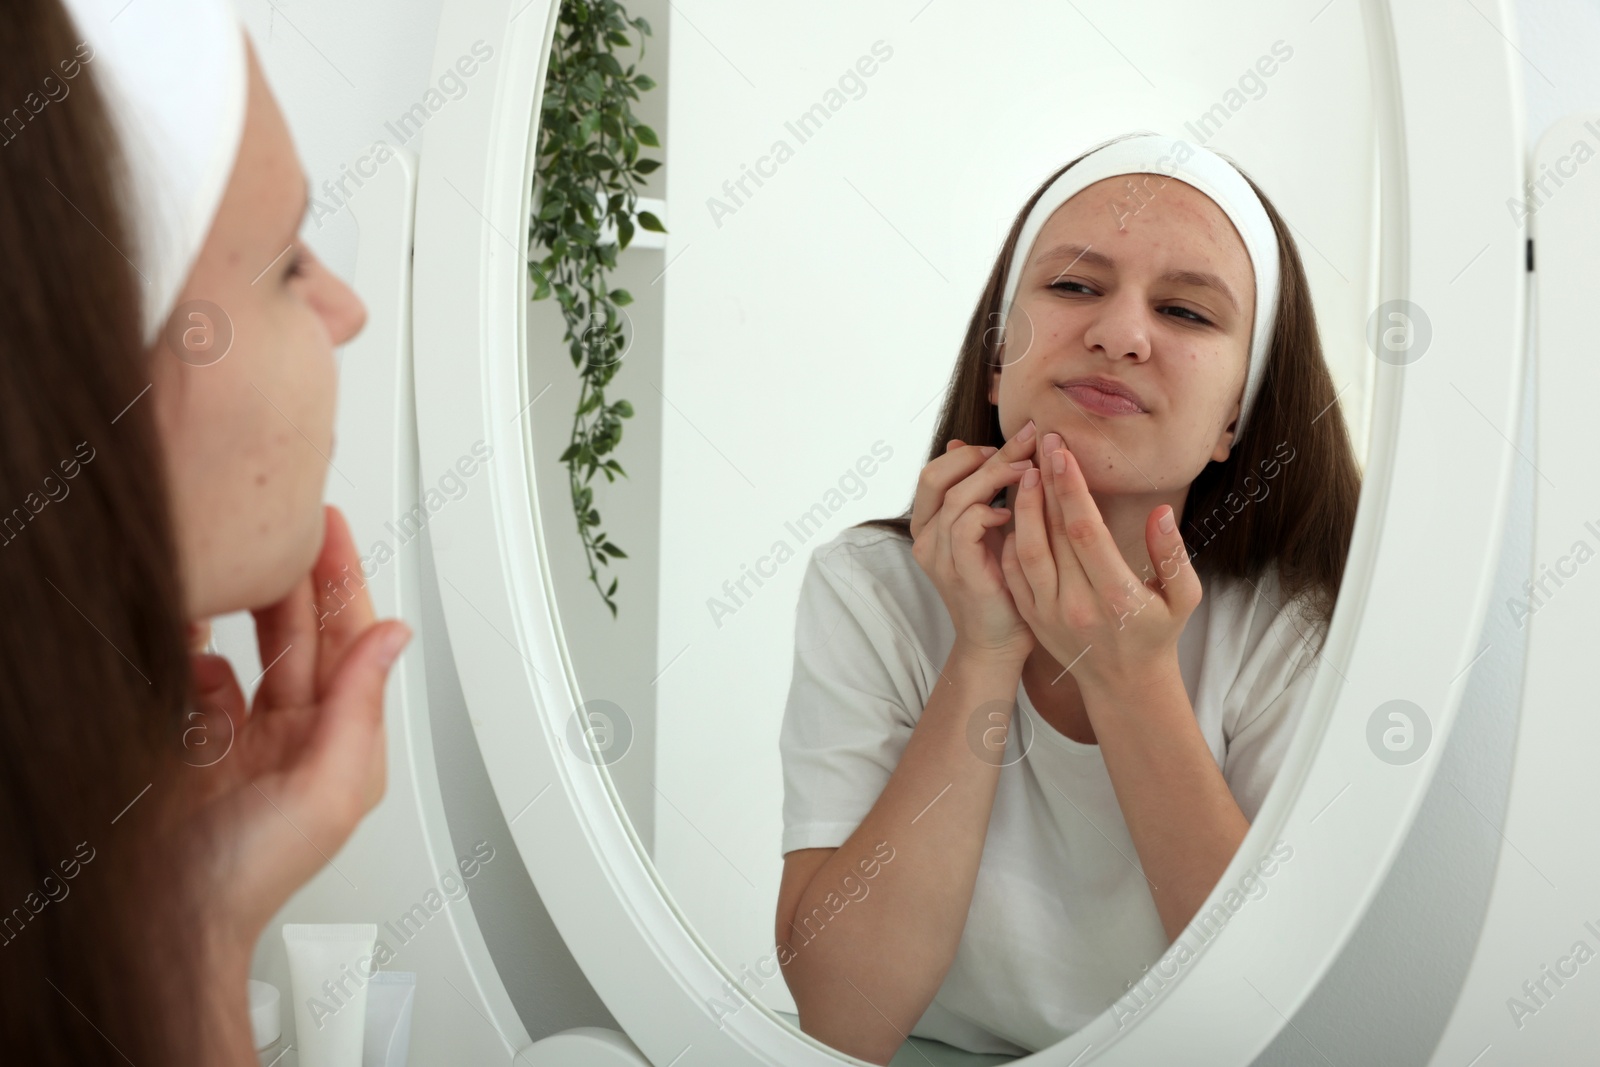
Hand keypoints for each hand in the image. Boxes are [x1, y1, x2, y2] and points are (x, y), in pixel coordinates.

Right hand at [181, 505, 410, 954]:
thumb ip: (358, 707)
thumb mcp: (328, 788)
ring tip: (242, 566)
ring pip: (252, 651)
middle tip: (289, 524)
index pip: (351, 643)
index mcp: (342, 743)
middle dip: (300, 580)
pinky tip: (187, 634)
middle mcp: (297, 735)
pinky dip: (192, 652)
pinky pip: (197, 679)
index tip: (332, 529)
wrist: (168, 918)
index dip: (345, 583)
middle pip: (303, 637)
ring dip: (248, 608)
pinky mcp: (192, 744)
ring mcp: (242, 738)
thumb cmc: (253, 875)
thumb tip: (392, 638)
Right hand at [909, 419, 1040, 661]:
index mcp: (928, 526)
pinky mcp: (960, 572)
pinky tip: (1013, 512)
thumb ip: (978, 492)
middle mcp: (926, 539)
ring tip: (1028, 470)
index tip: (1012, 442)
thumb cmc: (1000, 584)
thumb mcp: (987, 531)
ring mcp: (939, 557)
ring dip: (995, 477)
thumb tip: (966, 444)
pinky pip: (965, 527)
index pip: (933, 472)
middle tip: (1026, 441)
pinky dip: (989, 512)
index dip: (969, 453)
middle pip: (938, 477)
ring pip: (954, 498)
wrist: (999, 640)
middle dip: (984, 455)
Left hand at [999, 433, 1200, 695]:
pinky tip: (1016, 507)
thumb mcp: (1184, 598)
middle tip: (1041, 442)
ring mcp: (1048, 613)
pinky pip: (1014, 570)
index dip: (1071, 488)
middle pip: (1051, 534)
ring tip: (1026, 469)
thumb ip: (1173, 555)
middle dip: (1045, 483)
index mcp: (1116, 596)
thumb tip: (1160, 511)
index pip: (1085, 531)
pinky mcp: (1032, 616)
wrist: (1124, 684)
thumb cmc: (1159, 632)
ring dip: (1022, 506)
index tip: (1062, 451)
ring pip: (1026, 549)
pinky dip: (1010, 536)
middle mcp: (1077, 605)